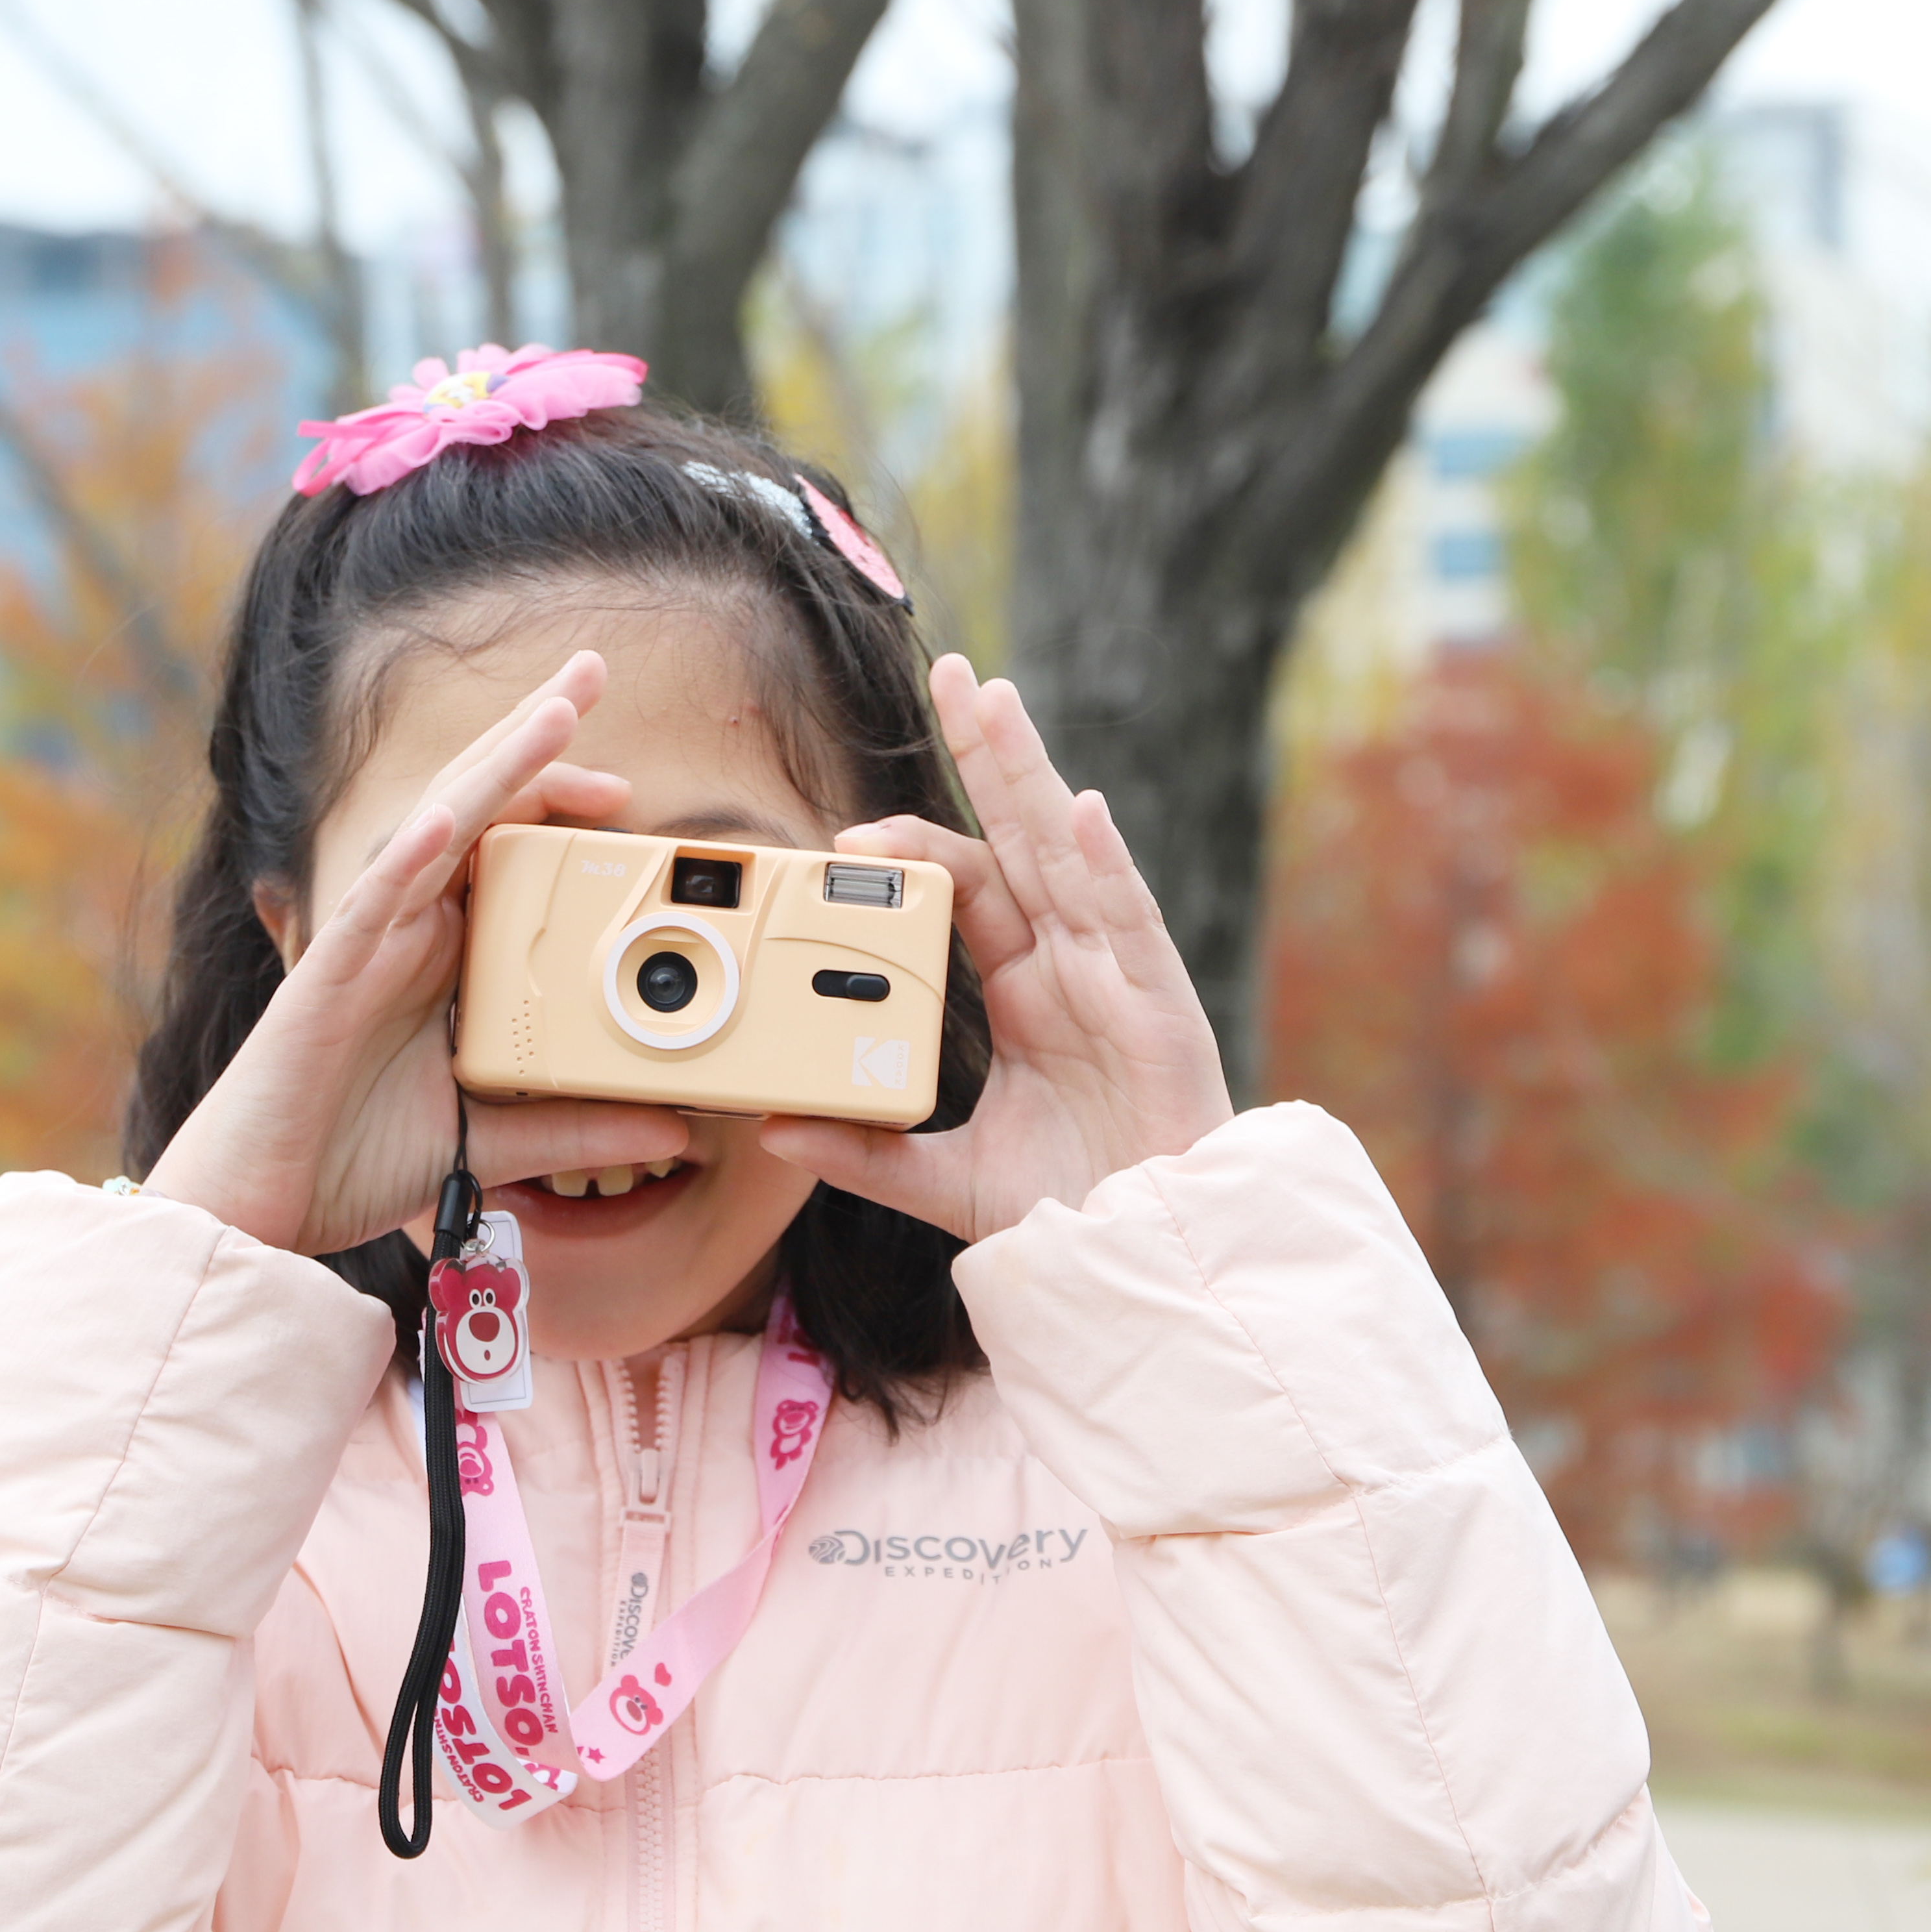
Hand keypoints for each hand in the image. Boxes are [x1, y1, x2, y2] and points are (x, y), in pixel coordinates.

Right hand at [144, 651, 693, 1255]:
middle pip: (474, 809)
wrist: (257, 1205)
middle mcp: (406, 931)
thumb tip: (674, 1128)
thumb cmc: (348, 1158)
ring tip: (552, 710)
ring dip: (492, 767)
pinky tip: (447, 821)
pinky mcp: (327, 977)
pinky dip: (409, 860)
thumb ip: (574, 1128)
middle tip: (590, 670)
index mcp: (441, 955)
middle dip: (532, 738)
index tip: (628, 800)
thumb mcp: (489, 1141)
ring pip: (432, 831)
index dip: (560, 807)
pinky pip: (370, 904)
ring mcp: (366, 944)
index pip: (505, 852)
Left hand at [756, 655, 1231, 1239]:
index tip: (847, 831)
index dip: (916, 847)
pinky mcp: (1157, 1007)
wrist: (1146, 1259)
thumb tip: (772, 1126)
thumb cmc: (1068, 1209)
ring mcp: (1116, 978)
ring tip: (995, 697)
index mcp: (1026, 992)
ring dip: (1030, 774)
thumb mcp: (944, 1180)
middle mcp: (1071, 968)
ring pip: (1066, 855)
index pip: (968, 888)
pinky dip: (1104, 864)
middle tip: (953, 672)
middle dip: (990, 755)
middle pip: (1020, 840)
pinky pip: (1127, 922)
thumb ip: (864, 1150)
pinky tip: (1078, 809)